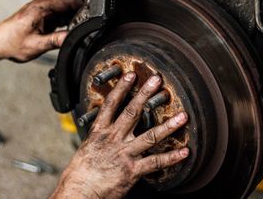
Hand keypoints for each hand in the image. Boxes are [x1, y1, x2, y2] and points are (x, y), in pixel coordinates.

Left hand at [0, 0, 82, 61]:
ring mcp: (42, 9)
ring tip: (80, 28)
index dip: (83, 6)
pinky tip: (69, 29)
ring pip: (65, 6)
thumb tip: (72, 39)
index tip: (94, 14)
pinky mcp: (42, 15)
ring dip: (74, 15)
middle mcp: (42, 5)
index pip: (69, 0)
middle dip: (82, 9)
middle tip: (90, 22)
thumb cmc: (11, 43)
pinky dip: (67, 19)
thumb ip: (56, 41)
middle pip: (69, 0)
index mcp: (41, 8)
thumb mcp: (36, 45)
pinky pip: (59, 13)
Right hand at [51, 73, 188, 198]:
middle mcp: (113, 139)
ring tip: (182, 116)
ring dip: (168, 126)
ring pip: (150, 136)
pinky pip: (155, 162)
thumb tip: (104, 133)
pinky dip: (171, 157)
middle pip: (132, 112)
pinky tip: (184, 152)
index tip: (131, 76)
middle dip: (145, 94)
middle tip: (157, 81)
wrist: (78, 193)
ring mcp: (124, 154)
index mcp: (99, 132)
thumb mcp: (85, 150)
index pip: (111, 104)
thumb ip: (99, 139)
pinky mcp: (131, 171)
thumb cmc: (79, 175)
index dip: (121, 88)